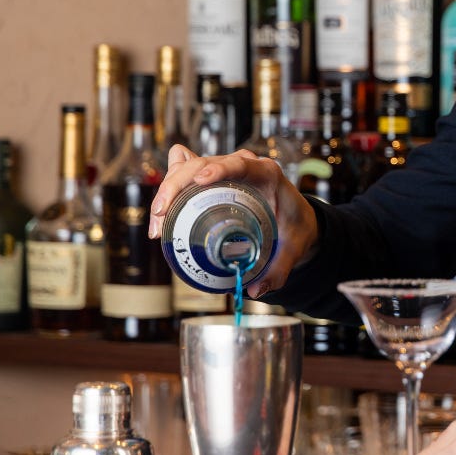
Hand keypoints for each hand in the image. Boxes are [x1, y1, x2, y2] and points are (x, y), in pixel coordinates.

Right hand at [147, 144, 318, 296]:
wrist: (296, 219)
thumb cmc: (295, 227)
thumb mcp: (293, 248)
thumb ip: (279, 270)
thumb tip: (256, 290)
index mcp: (266, 174)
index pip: (240, 164)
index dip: (220, 168)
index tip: (201, 179)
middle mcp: (243, 166)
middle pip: (203, 163)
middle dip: (177, 185)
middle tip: (162, 214)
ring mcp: (225, 170)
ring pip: (188, 168)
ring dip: (168, 191)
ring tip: (158, 223)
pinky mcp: (213, 180)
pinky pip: (187, 178)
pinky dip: (171, 193)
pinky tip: (161, 216)